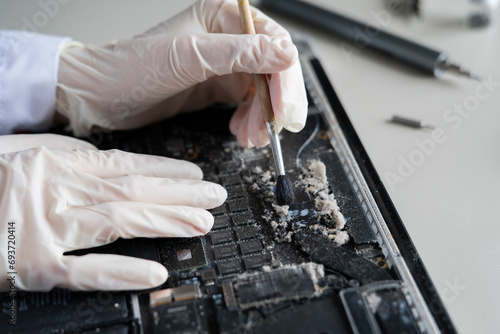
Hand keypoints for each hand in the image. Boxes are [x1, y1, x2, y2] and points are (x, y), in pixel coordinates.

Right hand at [0, 134, 226, 290]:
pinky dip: (121, 272)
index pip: (125, 165)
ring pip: (117, 222)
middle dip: (178, 195)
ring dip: (163, 223)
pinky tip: (155, 273)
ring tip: (200, 225)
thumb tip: (109, 160)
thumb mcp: (21, 151)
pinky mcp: (29, 267)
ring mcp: (42, 229)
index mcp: (53, 163)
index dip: (166, 171)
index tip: (196, 177)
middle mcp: (54, 191)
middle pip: (131, 191)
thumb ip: (67, 156)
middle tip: (214, 198)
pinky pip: (82, 271)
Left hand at [56, 0, 307, 147]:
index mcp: (224, 16)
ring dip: (263, 117)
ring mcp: (225, 64)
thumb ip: (240, 54)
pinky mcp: (218, 87)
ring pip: (263, 91)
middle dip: (276, 101)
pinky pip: (248, 105)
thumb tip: (285, 54)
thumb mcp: (189, 58)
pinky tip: (241, 132)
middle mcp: (229, 38)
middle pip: (274, 69)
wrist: (103, 95)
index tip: (283, 107)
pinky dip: (250, 122)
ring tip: (251, 137)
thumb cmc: (134, 66)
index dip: (285, 76)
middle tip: (276, 127)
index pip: (273, 42)